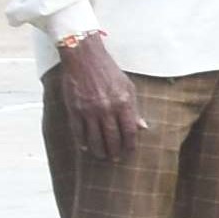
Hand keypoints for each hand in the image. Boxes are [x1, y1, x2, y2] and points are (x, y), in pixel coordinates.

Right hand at [53, 37, 145, 160]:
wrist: (84, 58)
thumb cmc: (109, 71)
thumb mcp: (128, 87)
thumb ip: (134, 108)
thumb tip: (143, 127)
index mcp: (123, 102)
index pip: (129, 131)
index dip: (130, 144)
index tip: (130, 152)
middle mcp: (107, 108)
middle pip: (112, 137)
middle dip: (114, 151)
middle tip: (115, 159)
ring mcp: (89, 110)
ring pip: (95, 138)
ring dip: (99, 150)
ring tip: (102, 156)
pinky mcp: (75, 109)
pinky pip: (79, 131)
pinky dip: (82, 141)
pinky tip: (85, 148)